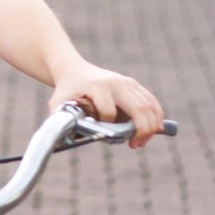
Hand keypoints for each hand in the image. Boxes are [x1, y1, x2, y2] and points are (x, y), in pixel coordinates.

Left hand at [49, 62, 164, 148]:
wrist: (73, 70)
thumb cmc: (66, 91)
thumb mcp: (58, 104)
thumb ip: (61, 122)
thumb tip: (62, 143)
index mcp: (96, 87)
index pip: (108, 111)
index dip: (109, 126)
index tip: (105, 136)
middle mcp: (115, 83)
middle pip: (138, 108)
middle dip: (142, 130)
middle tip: (135, 145)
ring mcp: (127, 82)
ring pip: (149, 106)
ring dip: (151, 127)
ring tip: (141, 141)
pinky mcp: (133, 84)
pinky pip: (151, 101)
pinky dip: (157, 116)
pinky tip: (155, 129)